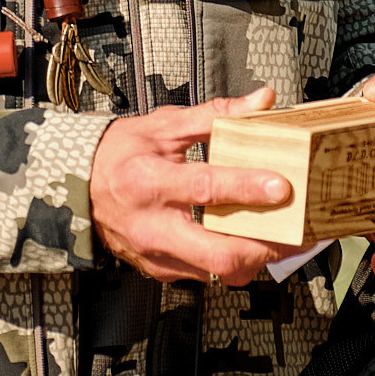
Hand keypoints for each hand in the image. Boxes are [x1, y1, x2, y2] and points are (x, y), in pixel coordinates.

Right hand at [88, 85, 299, 285]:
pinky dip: (234, 262)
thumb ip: (216, 115)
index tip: (281, 187)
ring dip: (257, 258)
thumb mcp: (164, 126)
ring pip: (217, 273)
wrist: (78, 189)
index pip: (204, 188)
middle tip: (296, 232)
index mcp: (150, 181)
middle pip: (217, 254)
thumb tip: (261, 100)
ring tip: (285, 239)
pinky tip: (252, 244)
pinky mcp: (160, 270)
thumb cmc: (121, 154)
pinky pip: (206, 275)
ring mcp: (156, 254)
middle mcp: (153, 225)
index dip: (245, 188)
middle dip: (265, 247)